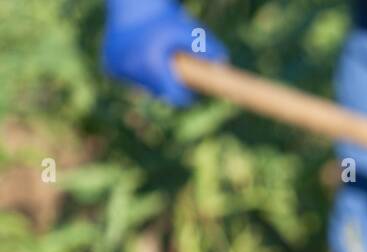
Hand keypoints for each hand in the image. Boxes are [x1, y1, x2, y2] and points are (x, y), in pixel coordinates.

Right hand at [102, 0, 227, 106]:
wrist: (132, 3)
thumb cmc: (165, 19)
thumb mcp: (189, 32)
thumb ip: (208, 48)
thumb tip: (225, 64)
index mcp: (151, 66)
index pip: (175, 97)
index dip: (187, 95)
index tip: (192, 88)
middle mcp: (132, 70)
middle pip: (161, 92)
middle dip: (169, 84)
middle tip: (175, 67)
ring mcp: (118, 69)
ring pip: (145, 87)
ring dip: (154, 79)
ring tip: (157, 57)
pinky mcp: (110, 67)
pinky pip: (131, 79)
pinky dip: (138, 73)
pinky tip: (140, 55)